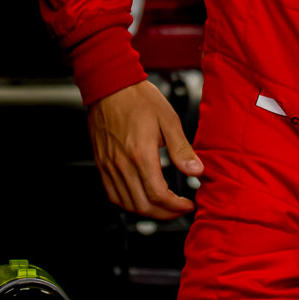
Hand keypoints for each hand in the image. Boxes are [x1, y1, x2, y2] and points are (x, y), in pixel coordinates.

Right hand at [87, 81, 203, 218]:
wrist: (110, 86)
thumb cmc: (139, 99)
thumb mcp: (169, 120)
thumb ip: (182, 149)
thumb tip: (196, 171)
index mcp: (140, 154)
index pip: (158, 195)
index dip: (176, 206)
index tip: (188, 204)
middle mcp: (122, 164)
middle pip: (143, 205)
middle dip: (165, 214)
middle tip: (180, 209)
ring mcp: (109, 166)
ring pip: (126, 204)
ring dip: (148, 212)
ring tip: (165, 207)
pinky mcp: (102, 164)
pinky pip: (112, 194)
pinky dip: (128, 203)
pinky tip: (141, 199)